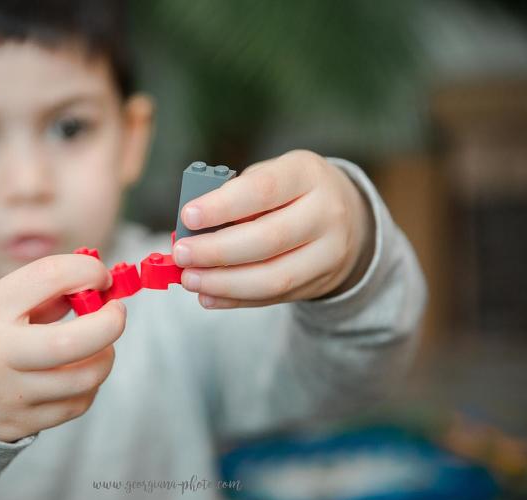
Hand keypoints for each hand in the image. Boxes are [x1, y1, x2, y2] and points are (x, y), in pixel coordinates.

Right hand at [0, 255, 125, 442]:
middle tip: (117, 312)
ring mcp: (8, 394)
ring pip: (84, 378)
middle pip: (74, 341)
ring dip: (105, 355)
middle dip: (110, 323)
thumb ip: (44, 293)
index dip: (87, 270)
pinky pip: (76, 405)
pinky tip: (79, 371)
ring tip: (99, 344)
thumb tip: (99, 285)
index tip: (99, 275)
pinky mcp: (18, 424)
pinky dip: (89, 384)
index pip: (49, 276)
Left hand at [172, 150, 374, 308]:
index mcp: (306, 173)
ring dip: (224, 282)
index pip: (263, 190)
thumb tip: (191, 231)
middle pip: (269, 238)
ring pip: (274, 277)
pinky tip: (208, 296)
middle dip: (217, 251)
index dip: (223, 206)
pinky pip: (273, 297)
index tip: (188, 216)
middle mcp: (326, 212)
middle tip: (181, 254)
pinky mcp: (320, 282)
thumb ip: (234, 197)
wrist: (345, 217)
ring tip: (190, 279)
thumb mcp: (270, 177)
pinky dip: (235, 299)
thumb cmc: (288, 192)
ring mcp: (329, 252)